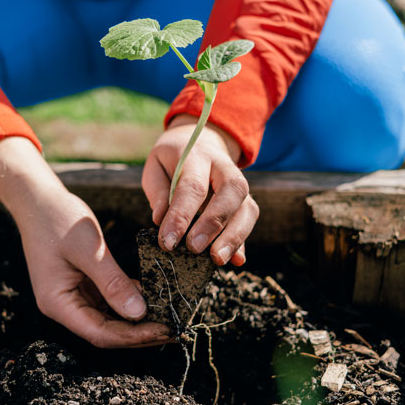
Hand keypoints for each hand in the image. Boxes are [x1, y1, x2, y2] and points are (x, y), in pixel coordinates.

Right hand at [0, 137, 169, 347]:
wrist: (39, 198)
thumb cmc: (58, 219)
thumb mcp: (89, 250)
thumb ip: (113, 282)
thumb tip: (139, 313)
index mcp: (58, 303)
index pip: (100, 333)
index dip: (133, 337)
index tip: (164, 329)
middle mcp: (64, 306)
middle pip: (106, 331)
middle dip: (140, 333)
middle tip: (175, 329)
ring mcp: (73, 296)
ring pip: (110, 318)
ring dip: (138, 320)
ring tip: (169, 318)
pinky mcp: (83, 284)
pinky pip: (109, 301)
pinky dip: (130, 301)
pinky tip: (153, 298)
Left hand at [142, 115, 258, 265]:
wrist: (200, 143)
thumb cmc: (172, 161)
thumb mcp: (155, 166)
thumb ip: (158, 191)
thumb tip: (160, 220)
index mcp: (197, 155)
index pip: (192, 186)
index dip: (180, 215)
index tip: (168, 242)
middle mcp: (224, 167)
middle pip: (231, 192)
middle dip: (214, 223)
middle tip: (194, 249)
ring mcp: (239, 184)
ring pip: (247, 208)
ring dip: (234, 237)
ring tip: (217, 260)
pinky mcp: (245, 201)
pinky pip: (249, 221)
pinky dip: (243, 242)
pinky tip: (236, 261)